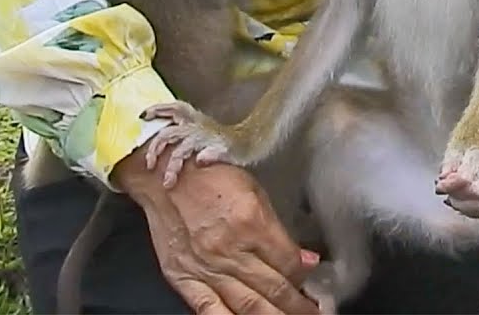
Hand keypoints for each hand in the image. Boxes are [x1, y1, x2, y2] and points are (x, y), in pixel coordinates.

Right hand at [113, 144, 320, 314]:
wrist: (165, 177)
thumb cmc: (212, 178)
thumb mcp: (254, 191)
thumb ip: (277, 228)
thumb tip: (304, 258)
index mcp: (251, 223)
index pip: (288, 263)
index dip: (304, 275)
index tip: (312, 279)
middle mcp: (231, 251)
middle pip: (273, 289)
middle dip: (297, 305)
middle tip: (313, 312)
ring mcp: (206, 268)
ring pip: (247, 305)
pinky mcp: (184, 278)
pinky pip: (209, 310)